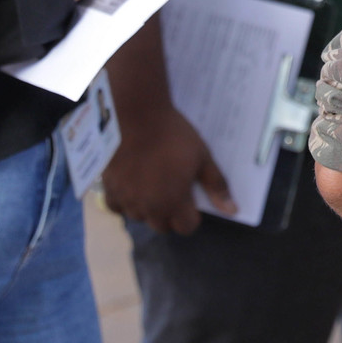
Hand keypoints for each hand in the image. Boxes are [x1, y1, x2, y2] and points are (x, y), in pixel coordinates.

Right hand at [100, 102, 235, 233]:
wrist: (136, 115)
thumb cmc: (173, 135)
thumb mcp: (202, 157)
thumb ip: (216, 186)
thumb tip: (232, 210)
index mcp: (173, 202)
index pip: (186, 227)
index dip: (192, 216)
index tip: (191, 198)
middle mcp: (148, 208)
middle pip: (162, 226)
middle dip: (171, 214)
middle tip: (172, 190)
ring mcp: (126, 199)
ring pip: (139, 217)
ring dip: (148, 209)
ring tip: (152, 186)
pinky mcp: (109, 188)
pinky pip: (117, 207)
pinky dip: (125, 202)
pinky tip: (131, 186)